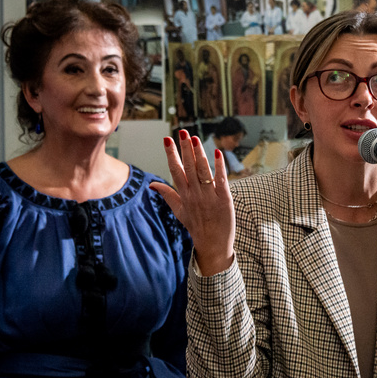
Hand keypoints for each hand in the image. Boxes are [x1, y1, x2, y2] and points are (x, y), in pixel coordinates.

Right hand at [150, 132, 235, 275]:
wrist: (213, 245)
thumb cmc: (196, 226)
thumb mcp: (178, 211)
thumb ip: (167, 195)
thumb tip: (152, 184)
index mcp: (184, 195)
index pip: (175, 170)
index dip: (171, 154)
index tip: (167, 139)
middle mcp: (195, 194)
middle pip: (189, 167)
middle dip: (185, 149)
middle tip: (183, 132)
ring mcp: (209, 196)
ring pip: (203, 171)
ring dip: (199, 154)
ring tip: (196, 139)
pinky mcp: (224, 199)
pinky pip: (221, 180)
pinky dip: (220, 167)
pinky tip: (218, 153)